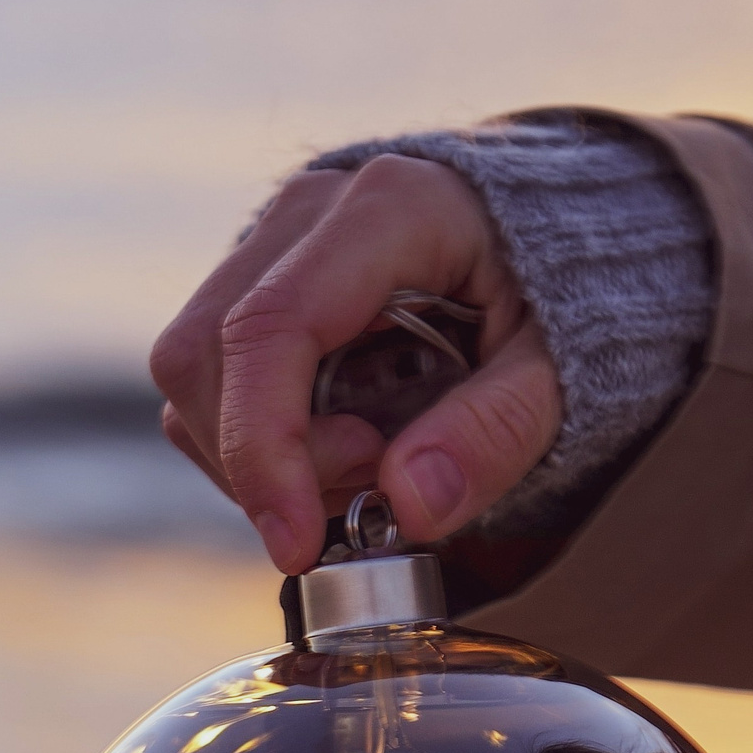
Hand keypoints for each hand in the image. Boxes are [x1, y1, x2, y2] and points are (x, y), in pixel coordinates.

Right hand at [149, 155, 563, 571]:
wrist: (547, 245)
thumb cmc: (554, 300)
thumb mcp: (559, 371)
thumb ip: (494, 431)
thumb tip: (406, 502)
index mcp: (390, 210)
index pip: (272, 328)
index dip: (264, 448)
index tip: (294, 542)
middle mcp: (307, 213)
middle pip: (207, 355)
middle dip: (270, 462)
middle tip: (373, 487)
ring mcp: (268, 244)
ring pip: (192, 374)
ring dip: (261, 458)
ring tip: (369, 461)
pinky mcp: (252, 285)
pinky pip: (210, 383)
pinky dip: (260, 444)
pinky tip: (339, 447)